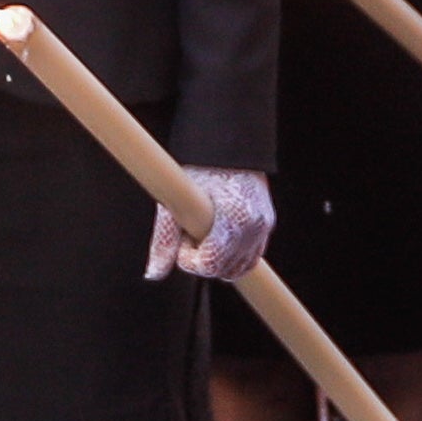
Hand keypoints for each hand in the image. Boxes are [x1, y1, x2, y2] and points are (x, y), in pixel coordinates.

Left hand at [147, 166, 276, 284]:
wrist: (229, 146)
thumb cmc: (199, 171)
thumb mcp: (174, 203)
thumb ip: (164, 241)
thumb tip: (153, 274)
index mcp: (232, 217)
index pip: (210, 263)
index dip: (190, 259)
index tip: (183, 240)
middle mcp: (254, 225)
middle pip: (224, 270)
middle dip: (203, 260)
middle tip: (191, 233)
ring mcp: (264, 226)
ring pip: (239, 268)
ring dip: (219, 261)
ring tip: (206, 233)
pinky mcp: (267, 224)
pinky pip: (251, 257)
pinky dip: (234, 257)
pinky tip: (220, 238)